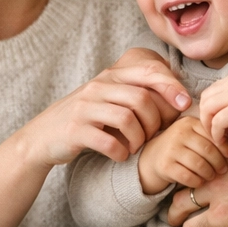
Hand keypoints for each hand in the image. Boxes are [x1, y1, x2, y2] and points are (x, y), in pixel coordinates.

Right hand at [25, 51, 190, 167]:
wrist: (43, 136)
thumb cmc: (87, 118)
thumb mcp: (109, 96)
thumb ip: (137, 90)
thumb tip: (178, 94)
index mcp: (110, 76)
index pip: (148, 71)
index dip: (171, 86)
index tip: (184, 103)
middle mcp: (97, 87)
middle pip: (141, 98)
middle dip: (154, 121)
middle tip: (152, 136)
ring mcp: (84, 108)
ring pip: (127, 119)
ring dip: (139, 139)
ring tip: (136, 147)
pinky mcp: (75, 131)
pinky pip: (109, 142)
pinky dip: (121, 152)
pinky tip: (120, 155)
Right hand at [137, 116, 227, 194]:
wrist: (151, 158)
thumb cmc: (180, 147)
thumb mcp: (192, 136)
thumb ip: (209, 136)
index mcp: (188, 123)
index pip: (212, 134)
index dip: (225, 146)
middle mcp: (178, 133)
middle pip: (208, 150)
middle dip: (219, 162)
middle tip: (223, 169)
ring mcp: (170, 149)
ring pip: (200, 164)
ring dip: (209, 173)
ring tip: (212, 176)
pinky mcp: (165, 166)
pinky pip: (189, 176)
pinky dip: (198, 181)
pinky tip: (200, 181)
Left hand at [167, 126, 227, 226]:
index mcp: (223, 148)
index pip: (192, 154)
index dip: (188, 165)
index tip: (189, 175)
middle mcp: (214, 168)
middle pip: (181, 179)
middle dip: (177, 190)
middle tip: (179, 199)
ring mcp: (216, 193)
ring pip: (179, 206)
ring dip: (176, 215)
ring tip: (178, 220)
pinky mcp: (222, 216)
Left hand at [199, 67, 227, 148]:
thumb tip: (225, 105)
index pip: (210, 92)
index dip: (209, 109)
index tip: (215, 123)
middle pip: (204, 101)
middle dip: (205, 119)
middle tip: (213, 133)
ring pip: (206, 111)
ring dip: (209, 127)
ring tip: (218, 139)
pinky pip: (216, 123)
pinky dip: (216, 135)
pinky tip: (224, 142)